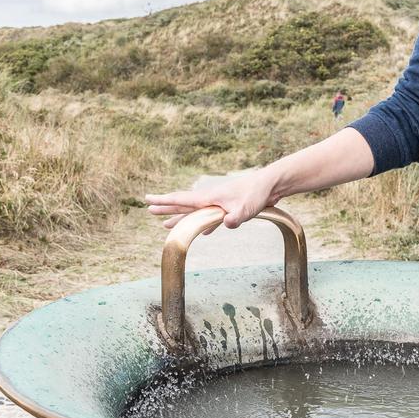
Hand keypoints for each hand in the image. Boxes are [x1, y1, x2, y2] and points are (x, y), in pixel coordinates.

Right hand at [144, 169, 280, 231]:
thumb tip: (226, 225)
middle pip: (183, 204)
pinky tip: (203, 233)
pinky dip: (204, 225)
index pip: (181, 199)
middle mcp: (211, 199)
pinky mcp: (229, 208)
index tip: (147, 200)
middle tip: (149, 210)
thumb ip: (235, 218)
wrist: (270, 184)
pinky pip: (211, 218)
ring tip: (166, 224)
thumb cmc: (257, 194)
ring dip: (181, 218)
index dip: (164, 201)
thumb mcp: (246, 208)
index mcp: (209, 197)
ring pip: (195, 212)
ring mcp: (219, 203)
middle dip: (166, 208)